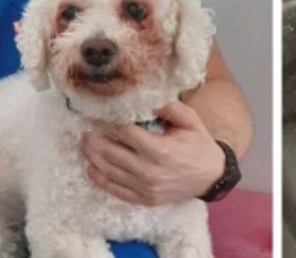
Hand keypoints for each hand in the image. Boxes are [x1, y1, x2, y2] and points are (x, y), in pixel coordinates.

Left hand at [81, 101, 225, 205]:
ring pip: (110, 172)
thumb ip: (170, 107)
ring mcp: (146, 188)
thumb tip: (147, 97)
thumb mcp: (190, 120)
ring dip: (93, 158)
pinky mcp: (145, 199)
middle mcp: (149, 170)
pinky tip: (93, 170)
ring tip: (85, 146)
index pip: (125, 132)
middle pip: (111, 153)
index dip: (108, 122)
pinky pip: (117, 191)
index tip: (97, 114)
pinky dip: (102, 180)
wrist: (211, 176)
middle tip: (84, 131)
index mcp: (160, 149)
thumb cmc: (199, 144)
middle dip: (94, 141)